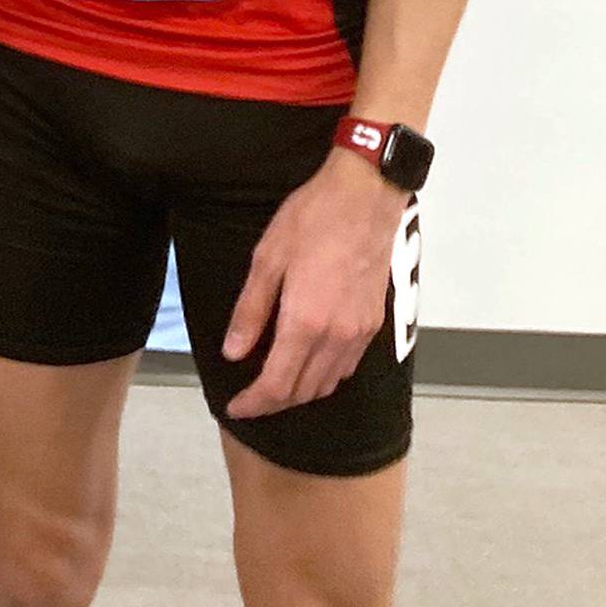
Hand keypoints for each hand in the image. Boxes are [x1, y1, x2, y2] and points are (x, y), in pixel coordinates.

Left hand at [222, 149, 404, 419]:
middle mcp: (335, 337)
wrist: (365, 198)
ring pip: (328, 384)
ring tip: (275, 385)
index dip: (254, 403)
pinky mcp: (373, 323)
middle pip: (303, 391)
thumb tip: (234, 352)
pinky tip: (309, 364)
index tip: (236, 408)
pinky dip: (325, 377)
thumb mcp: (267, 259)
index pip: (277, 384)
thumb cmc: (311, 220)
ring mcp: (359, 332)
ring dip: (300, 393)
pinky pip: (347, 367)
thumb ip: (250, 311)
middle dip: (274, 402)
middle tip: (250, 398)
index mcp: (305, 323)